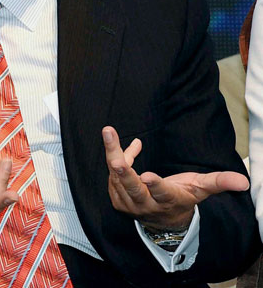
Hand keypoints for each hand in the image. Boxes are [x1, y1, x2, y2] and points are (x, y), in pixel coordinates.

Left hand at [102, 126, 249, 229]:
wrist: (162, 220)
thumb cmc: (182, 197)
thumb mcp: (200, 189)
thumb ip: (218, 182)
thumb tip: (244, 182)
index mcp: (167, 200)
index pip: (161, 193)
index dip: (154, 185)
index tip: (146, 175)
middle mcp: (145, 204)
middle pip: (131, 188)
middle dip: (123, 171)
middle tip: (115, 158)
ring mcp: (128, 203)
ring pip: (116, 176)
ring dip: (113, 153)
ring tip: (110, 132)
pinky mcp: (116, 198)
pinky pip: (112, 174)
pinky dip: (118, 156)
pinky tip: (129, 148)